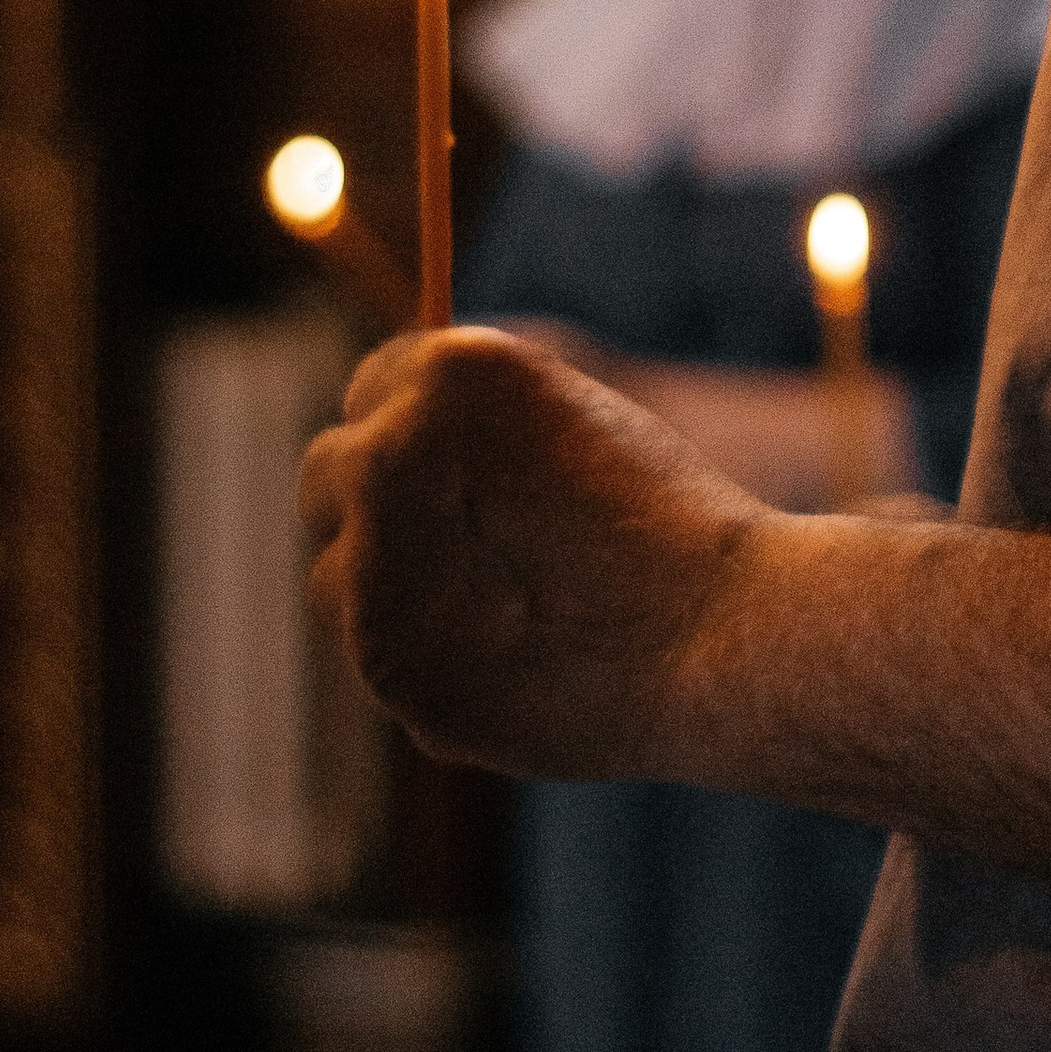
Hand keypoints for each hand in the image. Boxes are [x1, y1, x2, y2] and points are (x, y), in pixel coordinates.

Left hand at [296, 326, 758, 778]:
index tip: (457, 460)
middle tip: (454, 531)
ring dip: (382, 583)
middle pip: (327, 474)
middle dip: (373, 499)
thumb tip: (384, 450)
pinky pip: (377, 654)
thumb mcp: (568, 414)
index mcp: (446, 377)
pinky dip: (422, 655)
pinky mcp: (392, 674)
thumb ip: (464, 422)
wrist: (723, 639)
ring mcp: (375, 575)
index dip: (413, 423)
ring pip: (332, 577)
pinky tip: (510, 655)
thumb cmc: (667, 519)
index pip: (372, 382)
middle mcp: (387, 463)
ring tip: (494, 601)